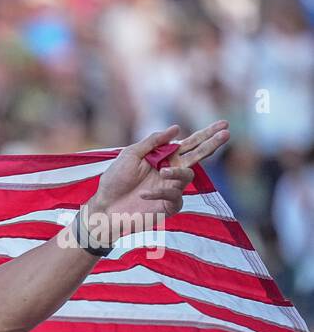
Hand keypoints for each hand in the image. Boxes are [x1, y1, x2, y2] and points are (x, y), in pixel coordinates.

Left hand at [90, 120, 230, 235]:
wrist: (104, 208)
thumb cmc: (114, 181)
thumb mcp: (130, 155)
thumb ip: (152, 142)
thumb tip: (177, 128)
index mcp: (163, 158)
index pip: (188, 144)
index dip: (205, 134)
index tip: (224, 124)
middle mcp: (170, 172)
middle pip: (197, 156)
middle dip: (211, 144)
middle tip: (226, 133)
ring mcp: (171, 189)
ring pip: (188, 176)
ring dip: (177, 172)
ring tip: (162, 171)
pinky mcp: (168, 207)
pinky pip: (174, 197)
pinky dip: (160, 193)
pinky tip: (144, 193)